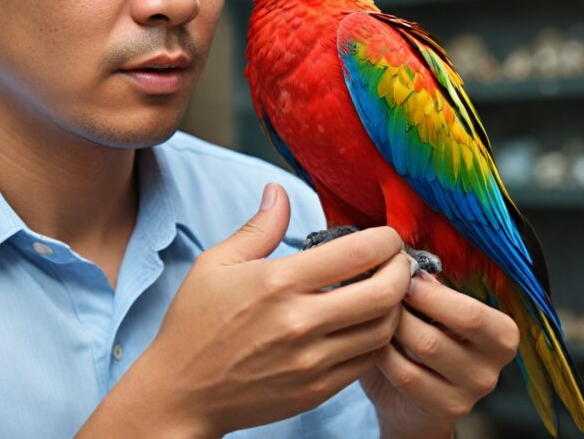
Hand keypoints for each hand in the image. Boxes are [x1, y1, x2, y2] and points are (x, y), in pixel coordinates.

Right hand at [81, 183, 411, 438]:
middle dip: (403, 270)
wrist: (181, 393)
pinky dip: (378, 338)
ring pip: (382, 330)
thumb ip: (258, 227)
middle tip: (400, 260)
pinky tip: (367, 323)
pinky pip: (366, 361)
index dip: (384, 239)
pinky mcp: (316, 390)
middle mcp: (299, 322)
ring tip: (387, 290)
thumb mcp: (216, 264)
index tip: (387, 235)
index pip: (355, 253)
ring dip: (395, 306)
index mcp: (276, 282)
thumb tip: (278, 191)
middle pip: (383, 293)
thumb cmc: (195, 323)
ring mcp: (311, 361)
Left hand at [359, 272, 519, 438]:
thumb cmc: (421, 342)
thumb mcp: (434, 313)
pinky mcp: (444, 411)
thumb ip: (429, 289)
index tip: (402, 277)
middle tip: (381, 295)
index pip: (470, 313)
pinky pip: (404, 374)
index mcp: (501, 334)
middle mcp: (492, 368)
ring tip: (375, 314)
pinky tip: (374, 342)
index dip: (430, 293)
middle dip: (404, 310)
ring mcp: (470, 394)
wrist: (411, 401)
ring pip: (421, 351)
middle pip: (440, 334)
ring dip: (390, 328)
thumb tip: (405, 259)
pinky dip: (382, 353)